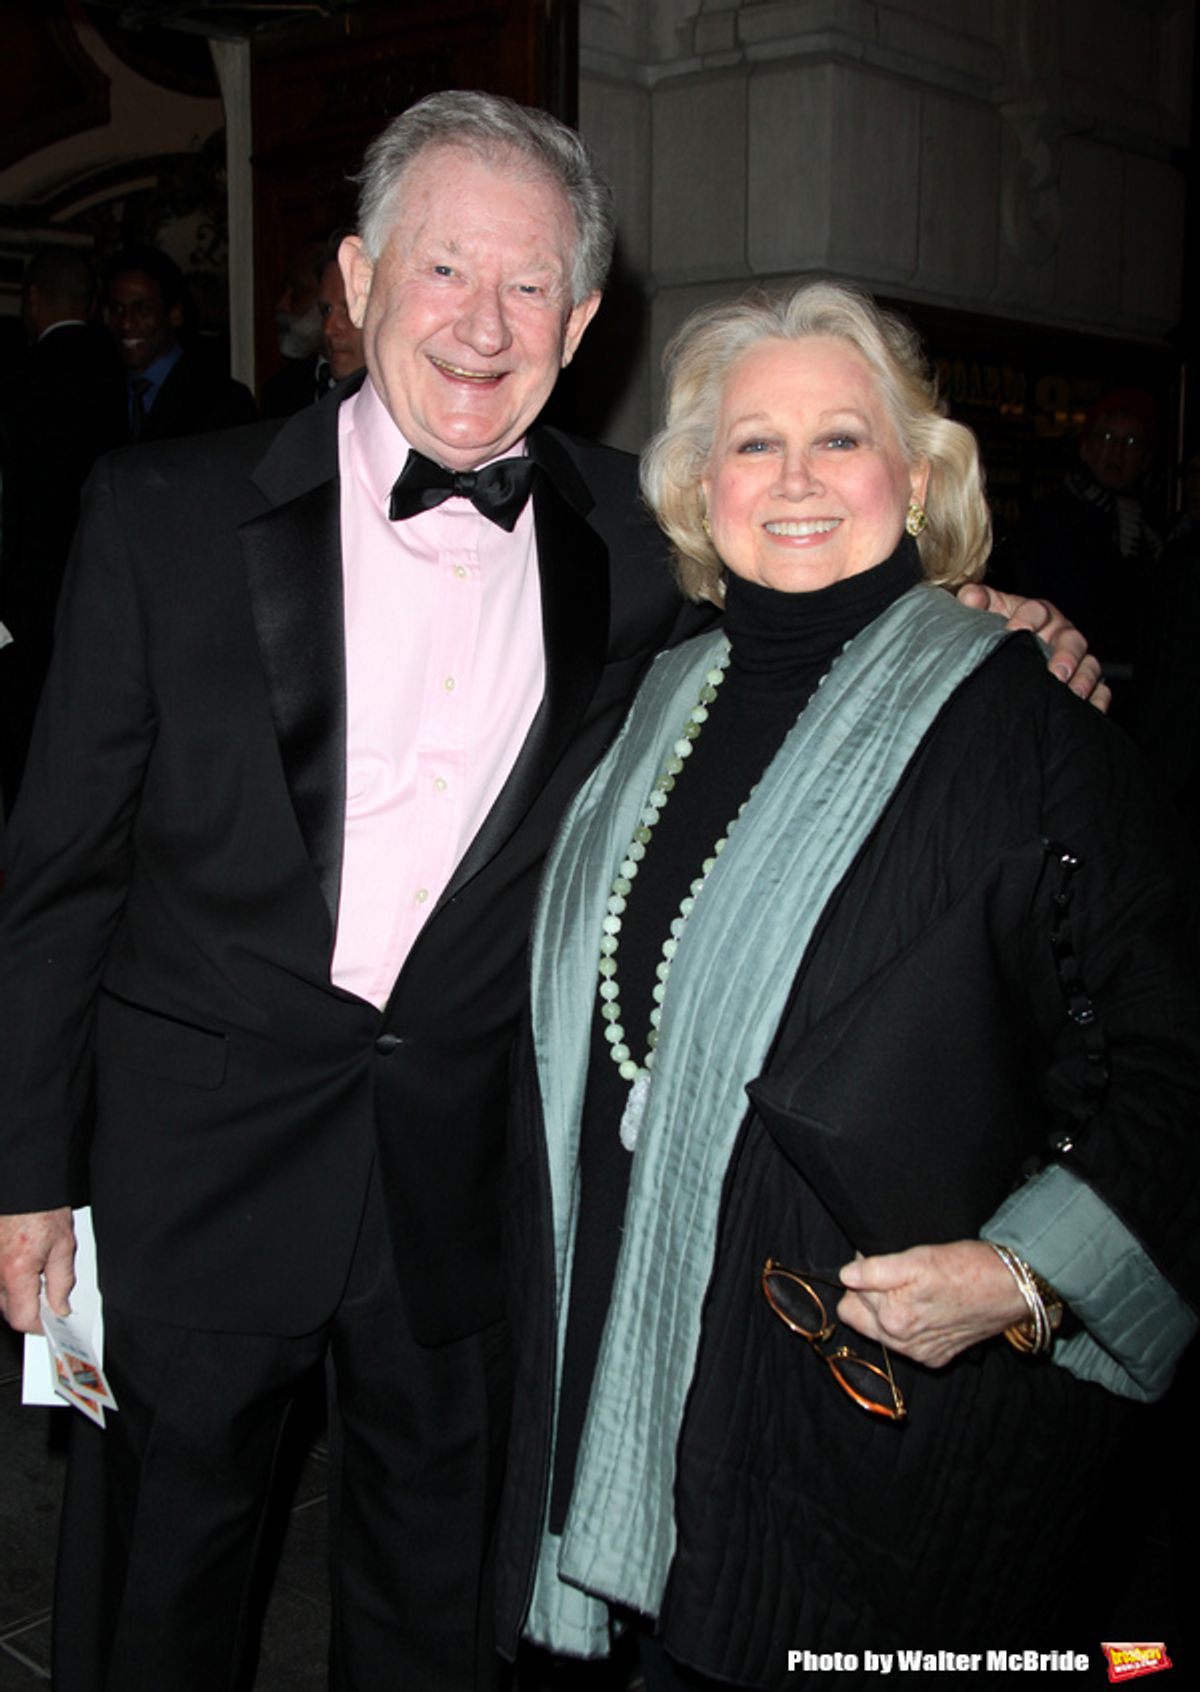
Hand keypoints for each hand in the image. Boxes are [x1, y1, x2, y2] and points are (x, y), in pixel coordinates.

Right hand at [0, 1209, 75, 1333]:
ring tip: (38, 1275)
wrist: (24, 1186)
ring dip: (19, 1294)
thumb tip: (60, 1307)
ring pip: (1, 1295)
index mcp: (16, 1271)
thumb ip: (62, 1282)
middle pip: (8, 1310)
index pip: (22, 1318)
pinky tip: (24, 1266)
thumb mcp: (63, 1246)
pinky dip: (8, 1280)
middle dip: (30, 1310)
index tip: (52, 1323)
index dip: (39, 1325)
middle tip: (50, 1300)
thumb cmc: (40, 1208)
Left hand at [836, 1241, 1027, 1368]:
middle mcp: (903, 1344)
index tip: (879, 1263)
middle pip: (858, 1318)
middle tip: (894, 1276)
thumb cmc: (966, 1268)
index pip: (848, 1298)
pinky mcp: (936, 1357)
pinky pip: (906, 1341)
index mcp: (893, 1320)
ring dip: (888, 1310)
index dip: (860, 1276)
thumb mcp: (917, 1259)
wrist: (1010, 1289)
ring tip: (914, 1289)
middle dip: (868, 1297)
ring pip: (881, 1330)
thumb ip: (876, 1271)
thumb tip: (846, 1275)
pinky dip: (911, 1325)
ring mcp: (920, 1354)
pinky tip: (929, 1307)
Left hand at [956, 583, 1110, 711]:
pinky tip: (1089, 709)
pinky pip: (1101, 690)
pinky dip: (1097, 699)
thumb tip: (969, 597)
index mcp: (1038, 613)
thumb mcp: (989, 611)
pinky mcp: (1086, 681)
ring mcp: (1077, 658)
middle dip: (1065, 656)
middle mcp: (1061, 633)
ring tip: (1073, 694)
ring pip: (1089, 664)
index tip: (1013, 631)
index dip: (1026, 620)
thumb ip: (977, 600)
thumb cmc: (1001, 629)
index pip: (1037, 611)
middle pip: (1071, 639)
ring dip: (1083, 679)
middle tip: (1055, 673)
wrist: (1010, 651)